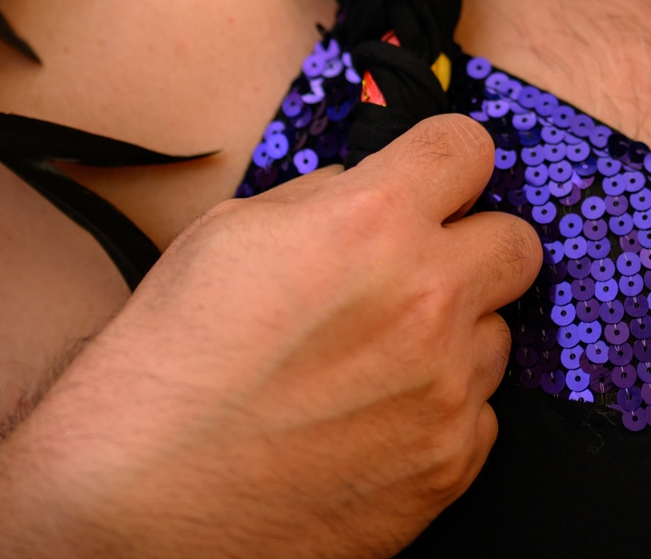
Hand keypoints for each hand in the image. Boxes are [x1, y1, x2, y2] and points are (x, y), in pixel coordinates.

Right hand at [0, 114, 542, 558]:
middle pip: (516, 243)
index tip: (431, 183)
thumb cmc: (167, 365)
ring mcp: (445, 391)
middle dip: (471, 248)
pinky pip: (477, 415)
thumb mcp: (227, 233)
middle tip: (416, 273)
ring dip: (451, 336)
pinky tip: (369, 420)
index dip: (445, 164)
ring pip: (495, 334)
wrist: (134, 500)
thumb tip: (368, 189)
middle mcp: (427, 301)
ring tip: (370, 361)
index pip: (468, 149)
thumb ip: (322, 198)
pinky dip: (437, 412)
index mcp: (373, 223)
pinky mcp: (448, 466)